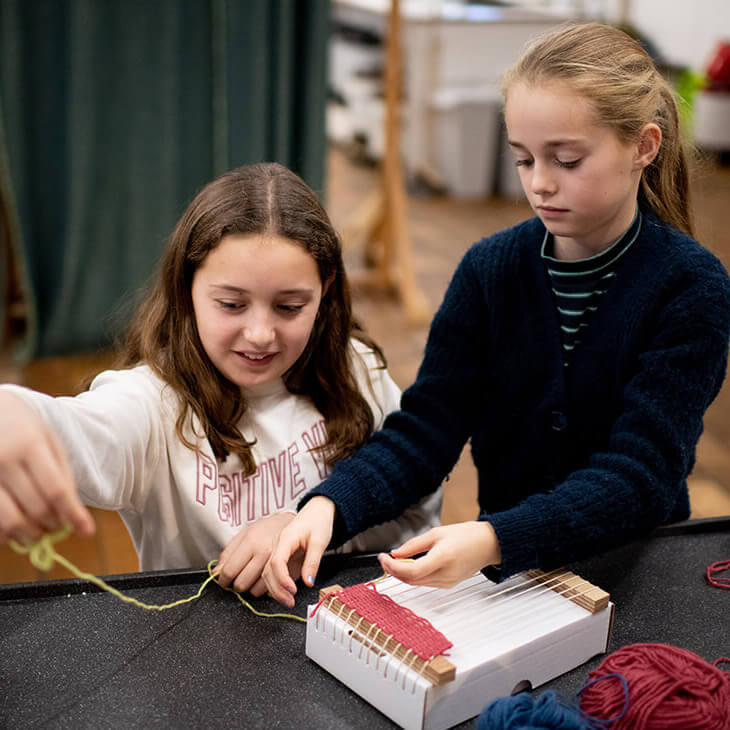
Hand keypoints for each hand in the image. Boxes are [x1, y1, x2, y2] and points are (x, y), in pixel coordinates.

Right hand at [0, 391, 94, 544]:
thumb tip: (73, 512)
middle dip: (53, 525)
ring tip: (38, 533)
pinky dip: (5, 534)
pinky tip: (13, 530)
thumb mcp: (49, 440)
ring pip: (11, 521)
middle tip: (58, 527)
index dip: (73, 514)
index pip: (56, 489)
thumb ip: (62, 473)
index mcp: (30, 445)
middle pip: (36, 508)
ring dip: (30, 535)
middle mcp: (4, 460)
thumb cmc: (23, 428)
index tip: (87, 531)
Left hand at [215, 511, 298, 594]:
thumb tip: (215, 572)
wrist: (291, 525)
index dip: (223, 580)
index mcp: (251, 542)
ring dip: (250, 588)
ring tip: (252, 578)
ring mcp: (278, 564)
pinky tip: (264, 579)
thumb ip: (228, 553)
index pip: (229, 571)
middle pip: (241, 584)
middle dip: (236, 585)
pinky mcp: (287, 572)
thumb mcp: (244, 534)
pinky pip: (270, 592)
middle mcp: (264, 553)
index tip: (223, 580)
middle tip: (238, 578)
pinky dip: (264, 589)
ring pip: (255, 591)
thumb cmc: (266, 530)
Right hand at [262, 496, 334, 606]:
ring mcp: (275, 549)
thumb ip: (313, 562)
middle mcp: (276, 545)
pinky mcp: (278, 554)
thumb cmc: (318, 522)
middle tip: (290, 603)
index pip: (276, 562)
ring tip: (288, 601)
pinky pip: (270, 571)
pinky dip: (274, 584)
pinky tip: (282, 592)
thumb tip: (309, 583)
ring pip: (266, 573)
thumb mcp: (320, 542)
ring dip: (275, 590)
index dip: (282, 579)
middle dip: (277, 590)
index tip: (293, 591)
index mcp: (285, 538)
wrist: (317, 510)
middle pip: (267, 571)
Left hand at [378, 521, 500, 587]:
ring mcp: (447, 582)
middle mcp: (445, 574)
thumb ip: (413, 545)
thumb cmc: (466, 535)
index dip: (393, 566)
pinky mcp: (448, 585)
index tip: (383, 557)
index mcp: (443, 558)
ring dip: (402, 574)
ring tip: (394, 561)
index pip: (411, 571)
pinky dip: (413, 576)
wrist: (488, 545)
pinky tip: (409, 566)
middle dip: (393, 570)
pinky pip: (425, 583)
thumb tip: (395, 554)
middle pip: (411, 580)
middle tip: (384, 559)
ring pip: (416, 583)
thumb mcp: (436, 533)